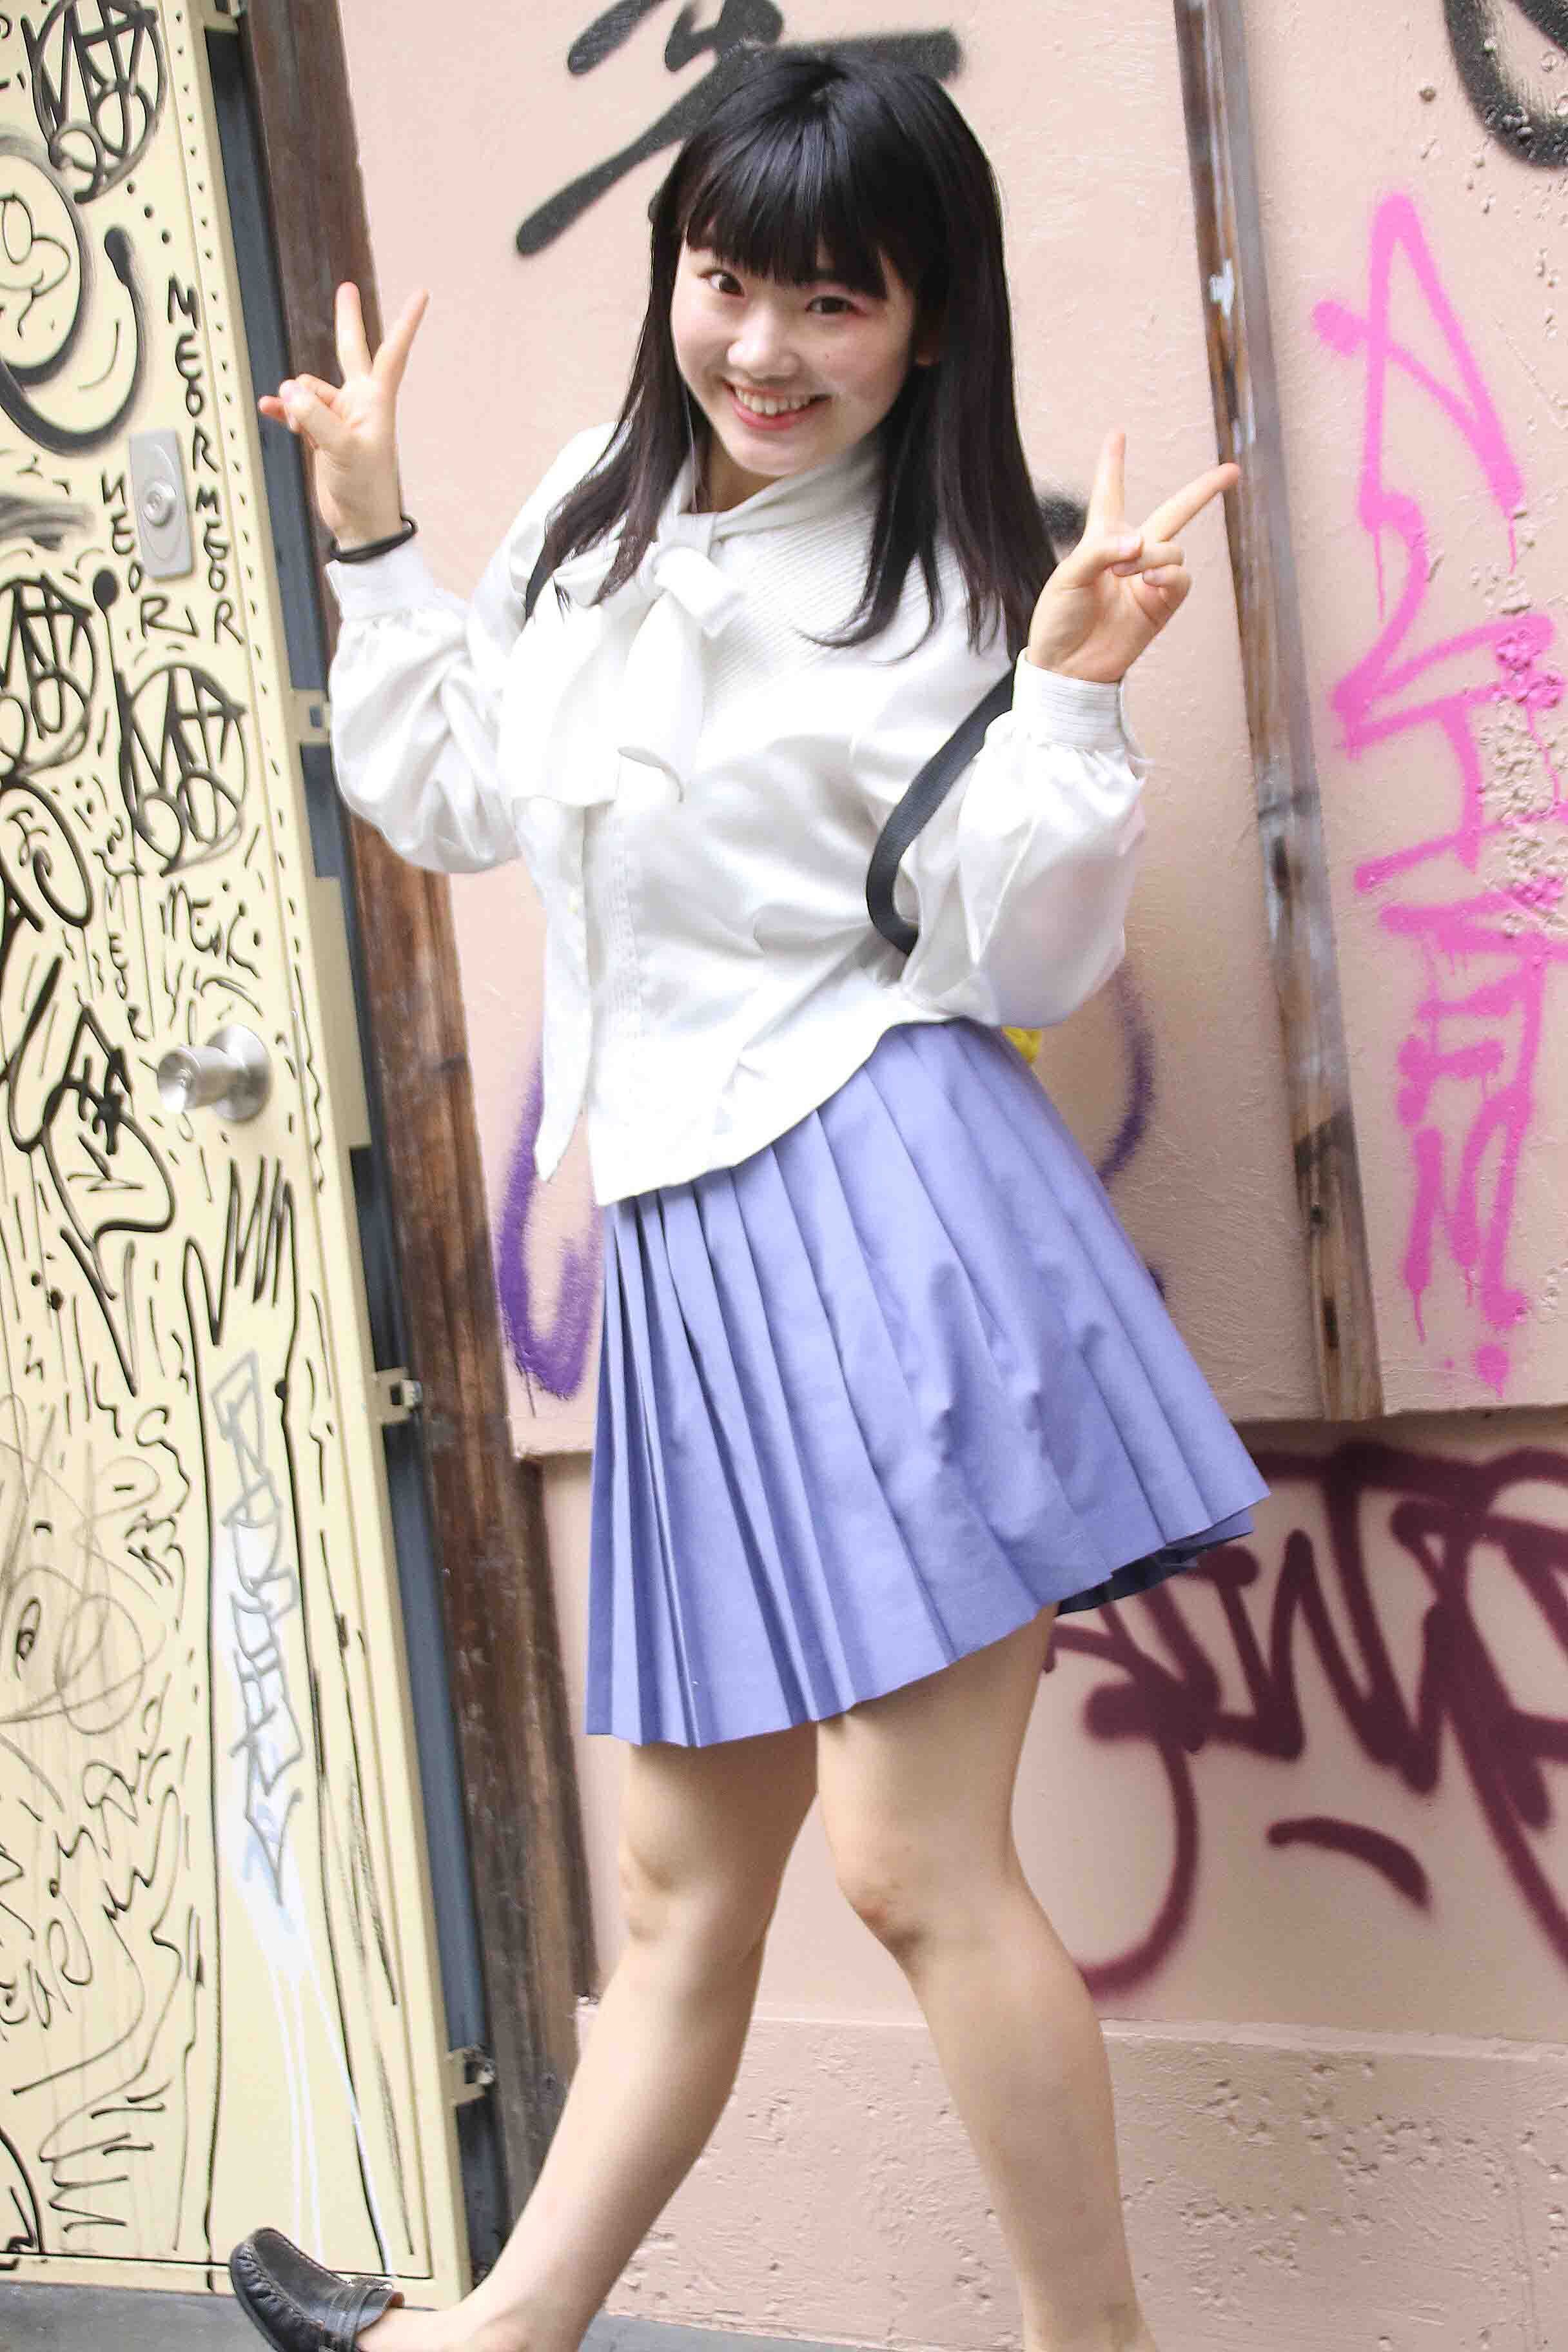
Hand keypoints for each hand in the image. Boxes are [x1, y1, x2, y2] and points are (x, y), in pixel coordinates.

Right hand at [257, 281, 428, 543]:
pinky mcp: (322, 435)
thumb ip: (313, 417)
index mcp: (374, 400)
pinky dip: (283, 410)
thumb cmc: (365, 489)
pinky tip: (269, 409)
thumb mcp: (341, 450)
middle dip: (347, 320)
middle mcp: (358, 403)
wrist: (360, 525)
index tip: (422, 294)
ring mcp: (339, 418)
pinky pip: (297, 411)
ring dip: (296, 401)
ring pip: (308, 389)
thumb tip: (287, 390)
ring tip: (295, 423)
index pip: (391, 351)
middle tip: (346, 289)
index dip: (406, 322)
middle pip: (350, 351)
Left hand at [1025, 427, 1239, 684]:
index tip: (1117, 433)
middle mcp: (1130, 554)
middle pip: (1174, 512)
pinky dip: (1167, 574)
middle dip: (1204, 491)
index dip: (1112, 464)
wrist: (1066, 668)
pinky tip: (1147, 581)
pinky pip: (1181, 577)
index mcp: (1100, 539)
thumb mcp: (1068, 577)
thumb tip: (1142, 544)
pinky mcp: (1161, 605)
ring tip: (1124, 571)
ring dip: (1152, 554)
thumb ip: (1102, 551)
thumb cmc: (1058, 620)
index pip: (1109, 494)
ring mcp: (1149, 579)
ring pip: (1173, 549)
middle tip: (1232, 471)